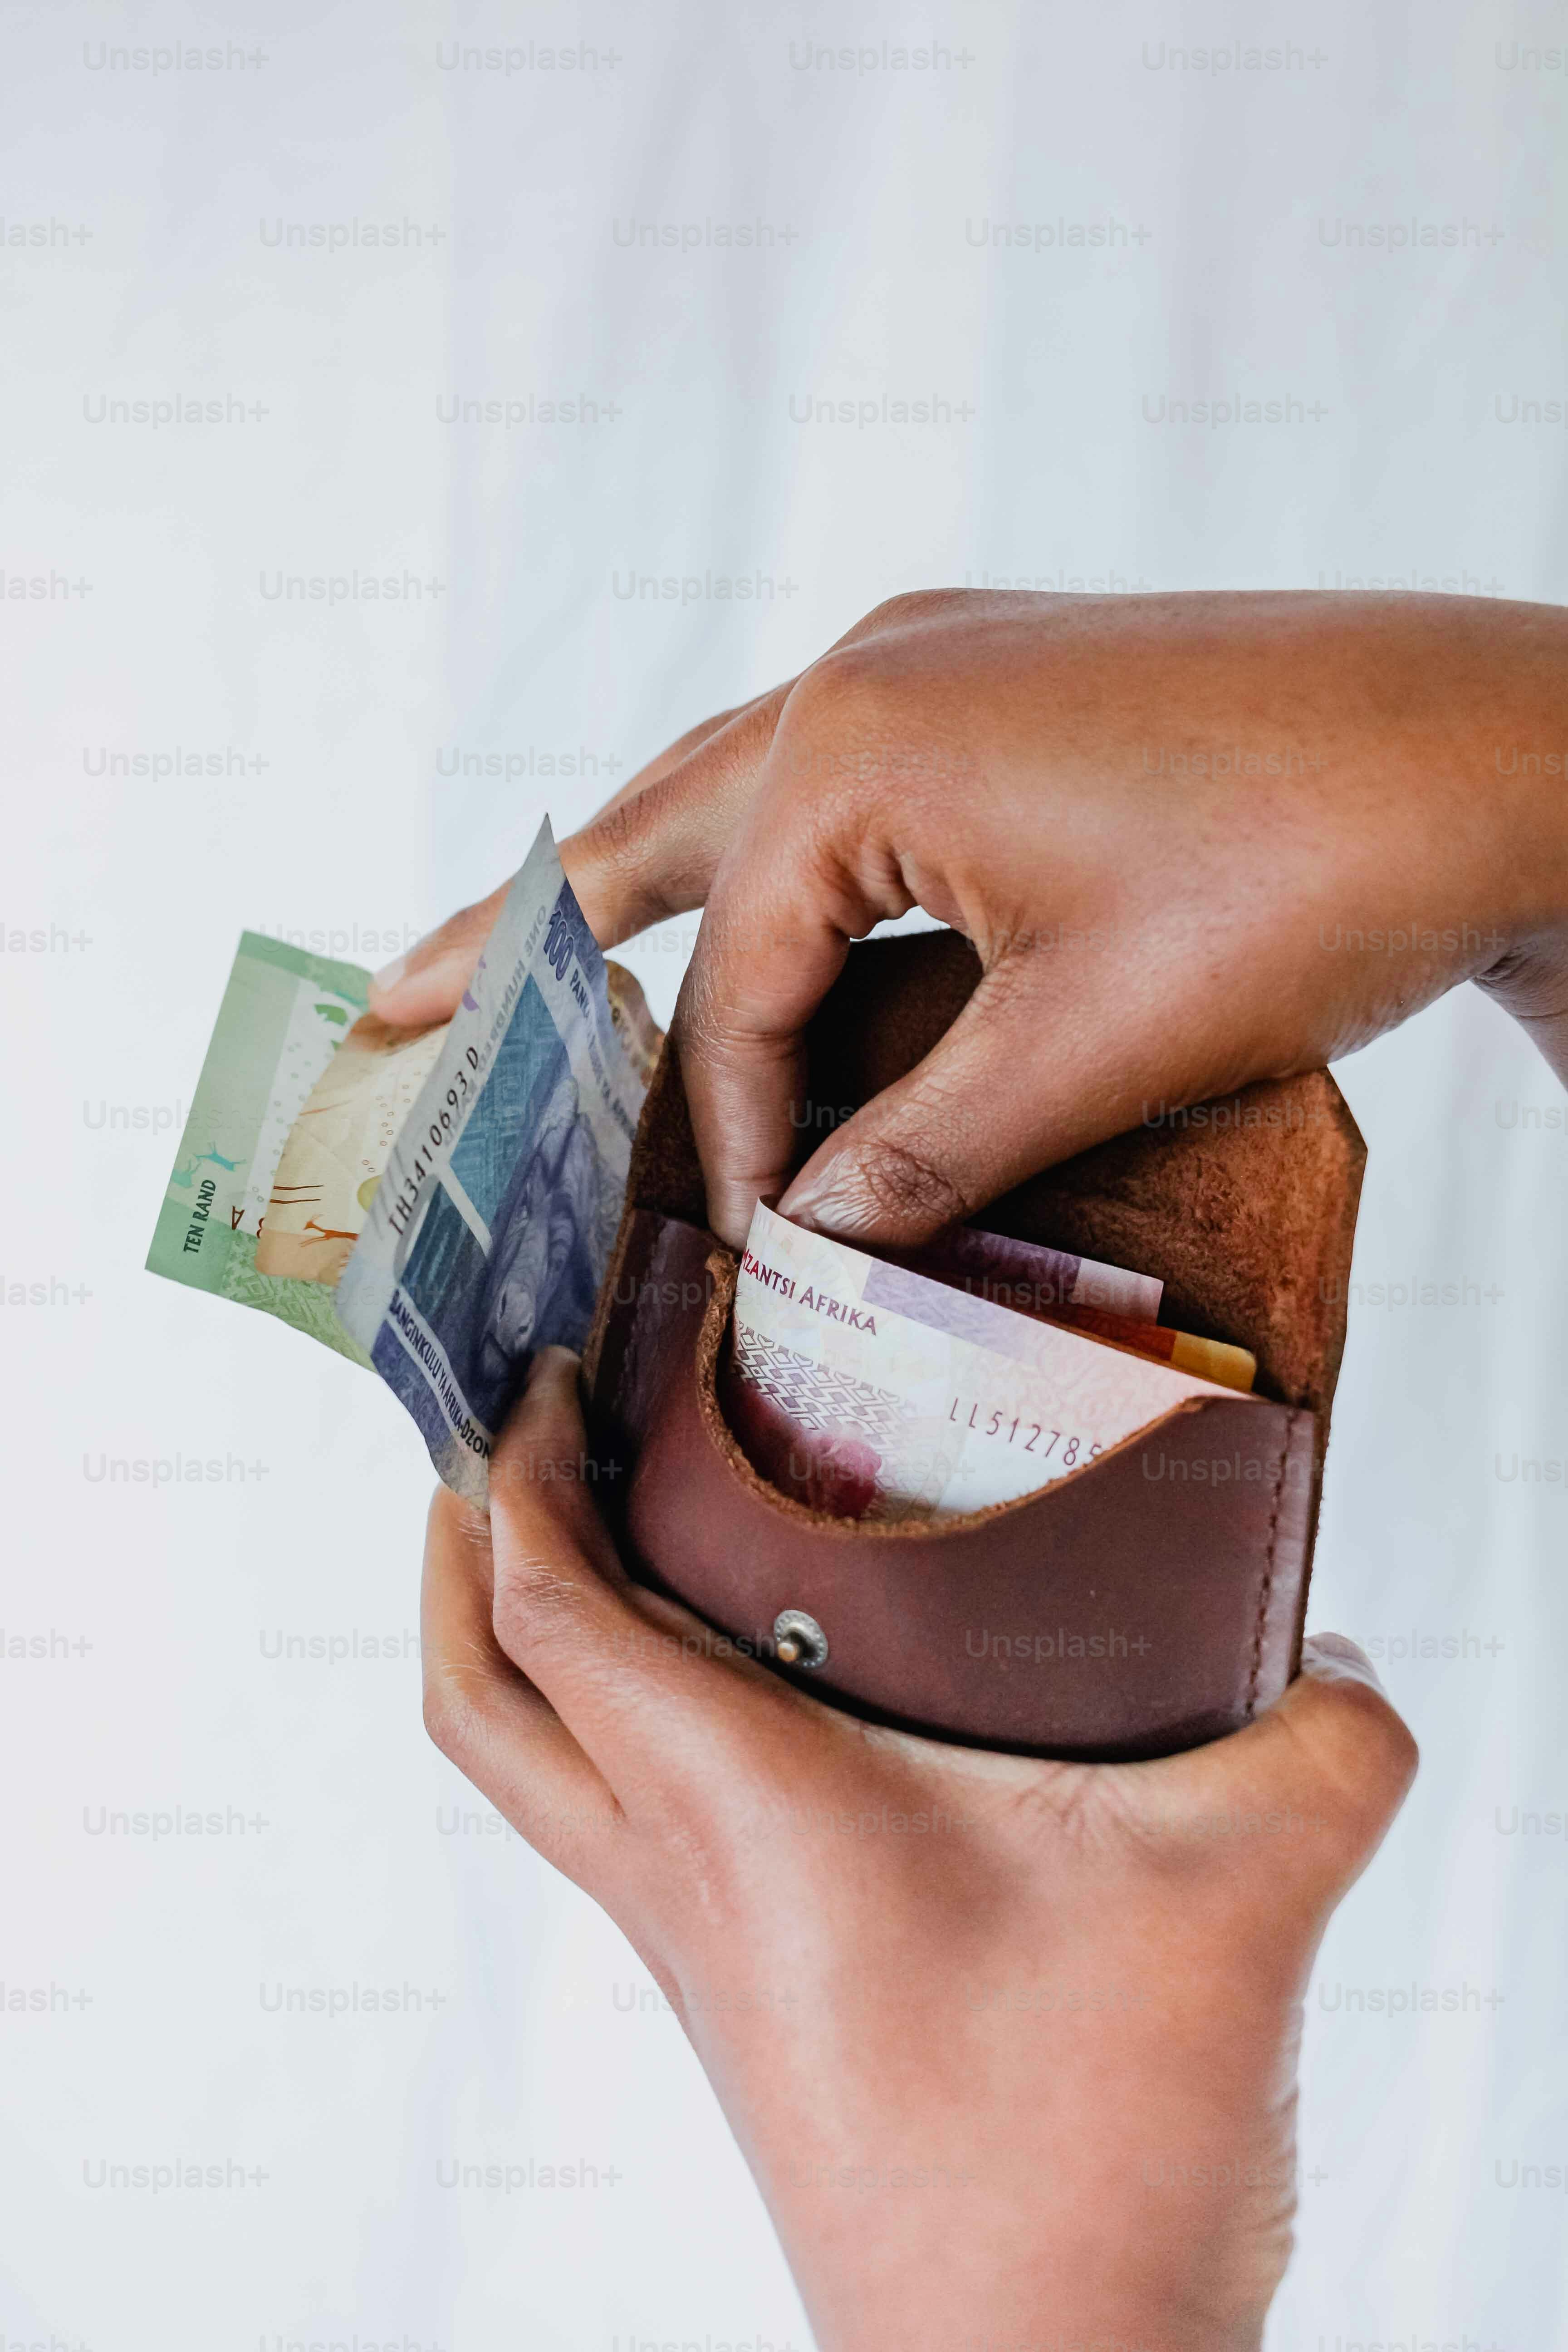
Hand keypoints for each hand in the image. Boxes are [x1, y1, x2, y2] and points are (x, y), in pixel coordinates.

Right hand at [371, 587, 1567, 1246]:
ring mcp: (942, 655)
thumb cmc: (1319, 869)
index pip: (736, 980)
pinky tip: (756, 930)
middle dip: (527, 935)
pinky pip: (843, 786)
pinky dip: (780, 872)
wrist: (1511, 748)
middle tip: (388, 1007)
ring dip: (647, 894)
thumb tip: (807, 1243)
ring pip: (742, 798)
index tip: (743, 1252)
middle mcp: (873, 668)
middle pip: (653, 835)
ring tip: (540, 971)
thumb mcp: (1097, 1039)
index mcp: (859, 736)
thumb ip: (924, 1144)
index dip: (730, 1135)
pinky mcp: (1007, 676)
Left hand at [422, 1348, 1417, 2351]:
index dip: (518, 1472)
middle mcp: (683, 1877)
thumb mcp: (1245, 1893)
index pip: (547, 1611)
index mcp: (739, 1812)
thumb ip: (1324, 1742)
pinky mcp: (747, 1997)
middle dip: (457, 1551)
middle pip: (477, 1702)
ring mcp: (700, 1949)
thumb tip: (1337, 1659)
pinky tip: (750, 1684)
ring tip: (605, 1526)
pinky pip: (628, 1828)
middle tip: (513, 1433)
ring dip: (532, 1643)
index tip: (547, 1365)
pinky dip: (630, 1725)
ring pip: (539, 1776)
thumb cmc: (1090, 2152)